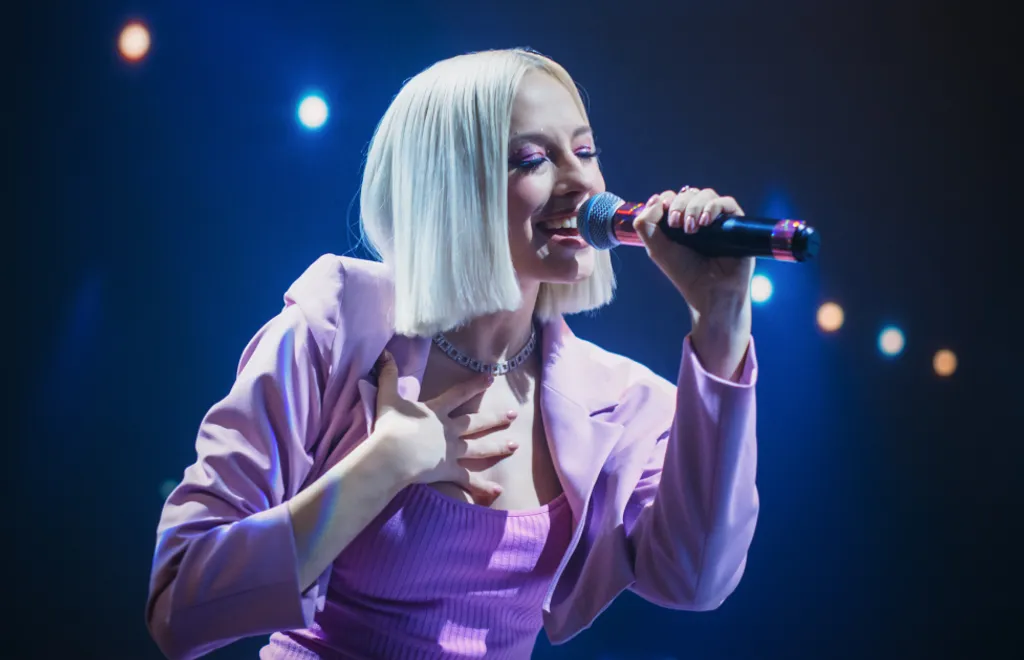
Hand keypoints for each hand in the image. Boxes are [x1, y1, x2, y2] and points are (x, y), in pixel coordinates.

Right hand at [367, 351, 516, 502]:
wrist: (393, 455)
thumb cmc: (391, 427)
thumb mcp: (388, 397)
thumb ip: (388, 375)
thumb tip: (385, 352)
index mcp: (436, 411)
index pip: (459, 394)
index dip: (475, 385)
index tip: (491, 378)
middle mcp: (448, 430)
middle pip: (475, 422)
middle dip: (495, 418)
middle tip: (513, 414)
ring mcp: (451, 451)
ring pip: (478, 448)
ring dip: (497, 446)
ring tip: (514, 445)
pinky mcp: (448, 471)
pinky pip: (468, 480)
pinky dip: (483, 486)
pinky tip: (498, 491)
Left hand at [632, 187, 754, 378]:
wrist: (710, 292)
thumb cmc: (684, 273)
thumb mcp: (656, 249)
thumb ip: (645, 225)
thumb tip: (656, 199)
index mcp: (680, 222)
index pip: (673, 197)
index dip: (667, 200)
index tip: (663, 214)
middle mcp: (698, 218)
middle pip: (688, 193)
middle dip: (679, 205)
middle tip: (676, 224)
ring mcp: (718, 219)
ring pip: (706, 194)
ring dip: (694, 206)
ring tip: (691, 228)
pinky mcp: (735, 223)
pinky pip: (726, 203)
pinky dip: (714, 207)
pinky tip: (706, 222)